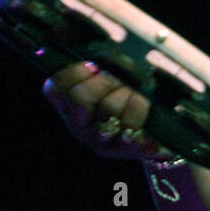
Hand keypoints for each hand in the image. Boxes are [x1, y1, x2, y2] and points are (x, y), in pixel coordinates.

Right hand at [42, 62, 177, 160]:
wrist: (154, 131)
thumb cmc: (127, 99)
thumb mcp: (112, 78)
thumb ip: (103, 65)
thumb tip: (102, 61)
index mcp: (68, 106)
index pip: (55, 87)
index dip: (75, 72)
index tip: (95, 66)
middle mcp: (78, 125)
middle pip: (80, 96)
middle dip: (106, 81)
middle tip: (121, 80)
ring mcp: (99, 139)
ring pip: (109, 109)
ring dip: (129, 95)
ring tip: (139, 96)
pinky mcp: (122, 149)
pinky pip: (129, 132)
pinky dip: (138, 118)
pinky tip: (140, 118)